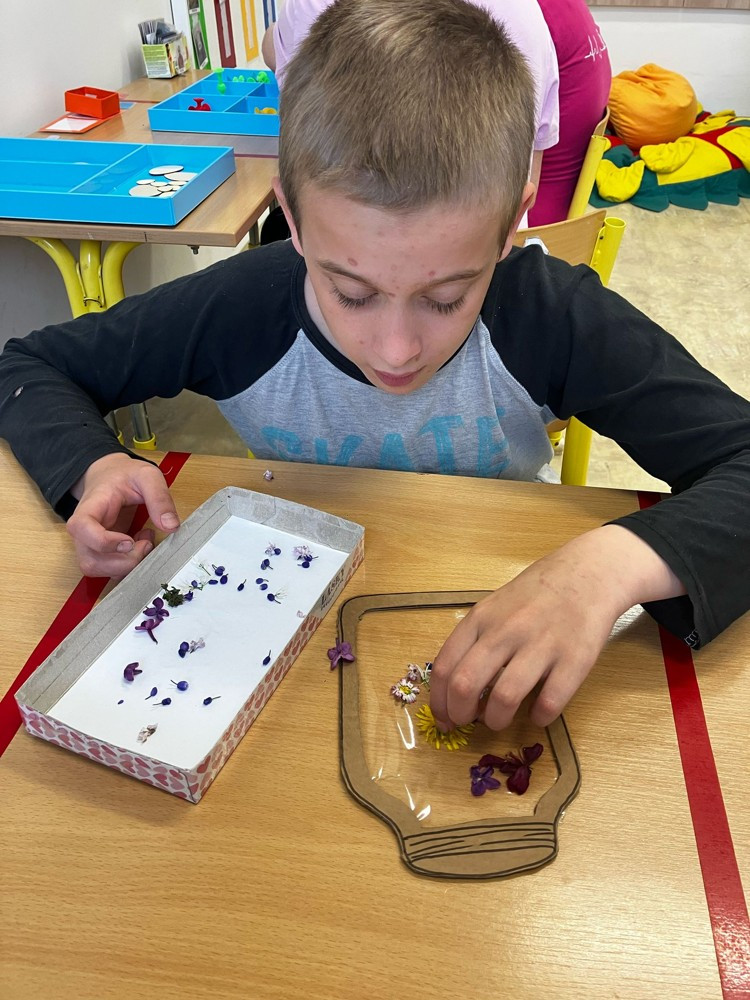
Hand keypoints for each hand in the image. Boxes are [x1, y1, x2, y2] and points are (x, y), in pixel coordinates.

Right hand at [66, 453, 179, 577]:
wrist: (109, 475)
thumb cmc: (124, 475)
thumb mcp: (147, 475)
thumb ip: (159, 497)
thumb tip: (170, 526)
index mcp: (90, 506)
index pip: (82, 529)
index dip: (103, 541)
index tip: (129, 541)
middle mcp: (83, 530)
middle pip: (91, 561)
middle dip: (125, 561)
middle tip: (146, 542)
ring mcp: (89, 543)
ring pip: (98, 570)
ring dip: (127, 565)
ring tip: (144, 542)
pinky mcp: (99, 551)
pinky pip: (109, 569)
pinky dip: (128, 565)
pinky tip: (140, 545)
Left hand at [429, 525, 685, 732]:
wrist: (589, 572)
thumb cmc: (536, 594)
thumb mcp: (494, 607)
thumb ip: (475, 641)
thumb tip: (455, 689)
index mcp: (481, 619)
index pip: (444, 666)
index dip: (439, 701)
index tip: (444, 717)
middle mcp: (506, 631)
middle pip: (465, 685)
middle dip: (459, 714)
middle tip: (467, 722)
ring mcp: (541, 645)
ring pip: (504, 698)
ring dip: (496, 721)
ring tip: (498, 720)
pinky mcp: (575, 660)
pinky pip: (550, 703)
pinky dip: (539, 717)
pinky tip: (538, 713)